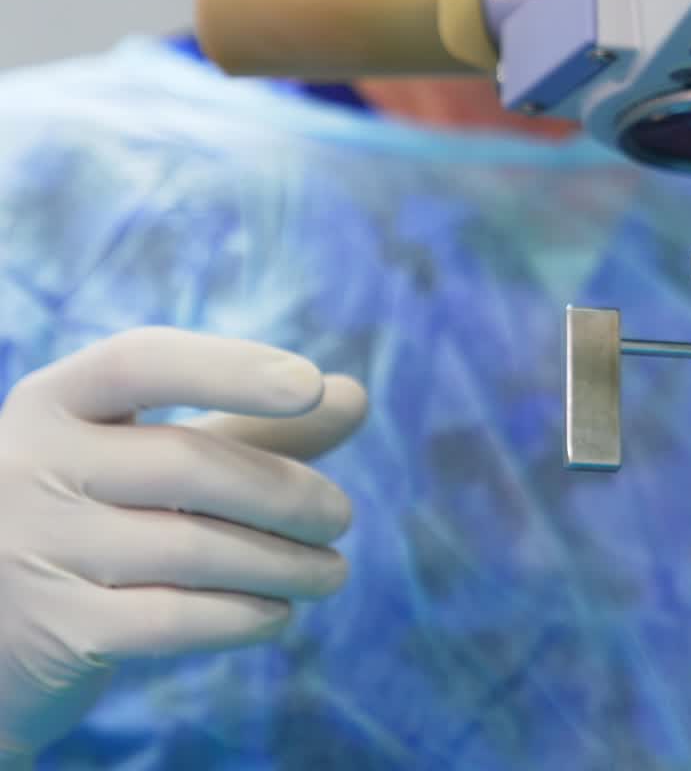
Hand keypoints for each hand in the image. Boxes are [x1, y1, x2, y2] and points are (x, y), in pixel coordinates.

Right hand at [0, 329, 367, 763]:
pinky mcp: (51, 631)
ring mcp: (34, 549)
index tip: (310, 386)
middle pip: (188, 464)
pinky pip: (171, 619)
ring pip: (190, 549)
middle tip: (343, 516)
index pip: (142, 361)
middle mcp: (30, 464)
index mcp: (57, 399)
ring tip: (333, 572)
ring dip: (283, 563)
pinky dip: (240, 617)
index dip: (230, 369)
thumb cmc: (101, 511)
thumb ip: (257, 425)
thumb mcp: (161, 453)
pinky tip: (278, 613)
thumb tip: (356, 396)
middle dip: (285, 492)